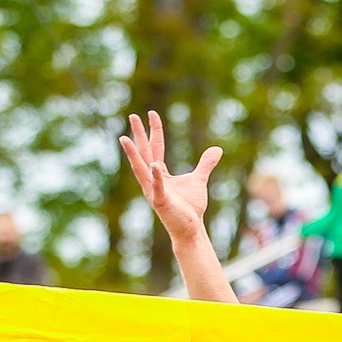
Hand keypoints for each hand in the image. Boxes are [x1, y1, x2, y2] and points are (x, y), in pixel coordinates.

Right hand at [119, 112, 222, 241]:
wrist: (190, 228)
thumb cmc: (190, 207)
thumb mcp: (198, 180)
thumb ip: (205, 164)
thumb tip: (216, 148)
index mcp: (159, 173)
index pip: (156, 147)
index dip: (155, 130)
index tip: (151, 113)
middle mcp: (152, 179)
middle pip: (144, 152)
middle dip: (139, 134)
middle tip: (132, 116)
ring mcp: (153, 190)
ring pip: (141, 169)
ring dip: (133, 154)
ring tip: (124, 139)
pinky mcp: (160, 201)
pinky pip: (157, 187)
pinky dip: (156, 177)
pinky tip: (155, 166)